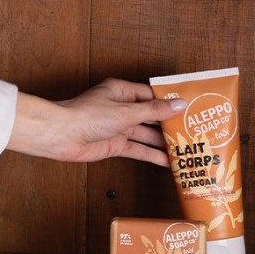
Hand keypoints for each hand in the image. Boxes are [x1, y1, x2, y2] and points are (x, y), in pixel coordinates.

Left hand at [7, 77, 185, 167]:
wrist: (61, 136)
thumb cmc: (88, 116)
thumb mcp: (126, 112)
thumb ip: (153, 111)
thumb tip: (178, 104)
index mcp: (123, 91)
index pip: (152, 95)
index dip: (170, 102)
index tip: (190, 108)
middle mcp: (122, 108)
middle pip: (151, 115)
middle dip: (169, 123)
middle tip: (192, 131)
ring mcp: (118, 127)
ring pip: (146, 134)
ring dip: (163, 142)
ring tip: (185, 149)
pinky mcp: (115, 144)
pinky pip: (137, 149)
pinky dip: (151, 155)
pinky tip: (167, 162)